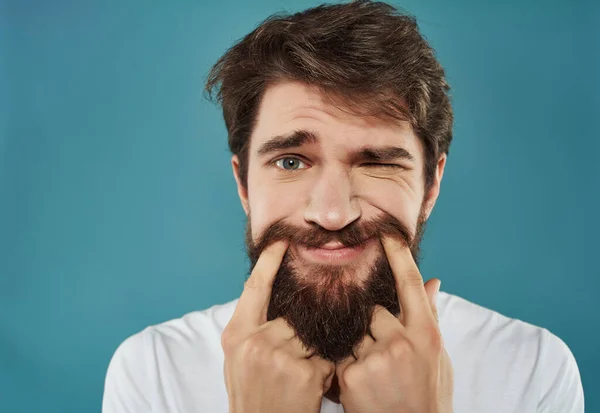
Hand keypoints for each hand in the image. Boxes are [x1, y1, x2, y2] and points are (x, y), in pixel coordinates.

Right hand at [221, 241, 335, 412]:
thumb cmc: (250, 398)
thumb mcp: (238, 361)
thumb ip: (254, 330)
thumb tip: (274, 303)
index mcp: (236, 335)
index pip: (255, 287)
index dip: (270, 261)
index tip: (283, 240)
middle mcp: (256, 341)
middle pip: (292, 316)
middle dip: (297, 335)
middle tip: (287, 364)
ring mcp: (279, 356)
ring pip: (311, 336)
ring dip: (312, 355)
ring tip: (295, 380)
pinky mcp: (303, 372)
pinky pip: (326, 359)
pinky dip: (323, 373)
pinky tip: (307, 391)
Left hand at [336, 237, 453, 412]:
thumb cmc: (427, 398)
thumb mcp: (437, 359)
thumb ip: (431, 319)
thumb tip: (435, 282)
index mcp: (427, 336)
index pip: (411, 285)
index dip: (398, 256)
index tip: (387, 233)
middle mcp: (403, 342)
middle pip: (375, 311)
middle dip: (375, 328)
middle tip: (386, 357)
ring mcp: (377, 358)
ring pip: (356, 333)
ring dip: (360, 348)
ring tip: (376, 377)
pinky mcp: (352, 375)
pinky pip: (341, 355)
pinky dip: (346, 367)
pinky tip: (361, 388)